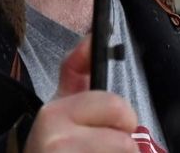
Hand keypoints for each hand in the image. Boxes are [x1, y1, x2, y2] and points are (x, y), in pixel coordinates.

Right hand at [22, 37, 139, 152]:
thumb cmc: (54, 144)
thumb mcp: (61, 106)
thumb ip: (76, 70)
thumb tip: (90, 37)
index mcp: (54, 113)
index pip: (117, 108)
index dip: (124, 120)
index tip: (115, 126)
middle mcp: (55, 141)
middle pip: (125, 142)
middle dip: (124, 146)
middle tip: (106, 149)